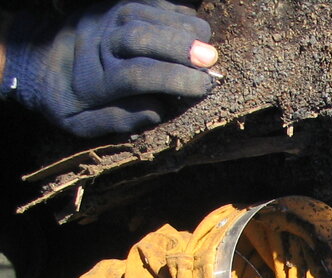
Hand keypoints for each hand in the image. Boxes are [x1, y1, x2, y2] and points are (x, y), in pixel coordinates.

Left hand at [1, 0, 217, 136]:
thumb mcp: (82, 124)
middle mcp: (99, 44)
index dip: (175, 79)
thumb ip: (121, 120)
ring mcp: (105, 19)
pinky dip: (173, 11)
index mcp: (94, 81)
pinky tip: (191, 27)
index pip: (138, 76)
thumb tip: (159, 110)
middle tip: (212, 60)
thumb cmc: (66, 98)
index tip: (205, 87)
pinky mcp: (111, 5)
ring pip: (146, 15)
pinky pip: (147, 2)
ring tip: (207, 43)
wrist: (33, 60)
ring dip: (181, 28)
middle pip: (141, 37)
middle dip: (180, 48)